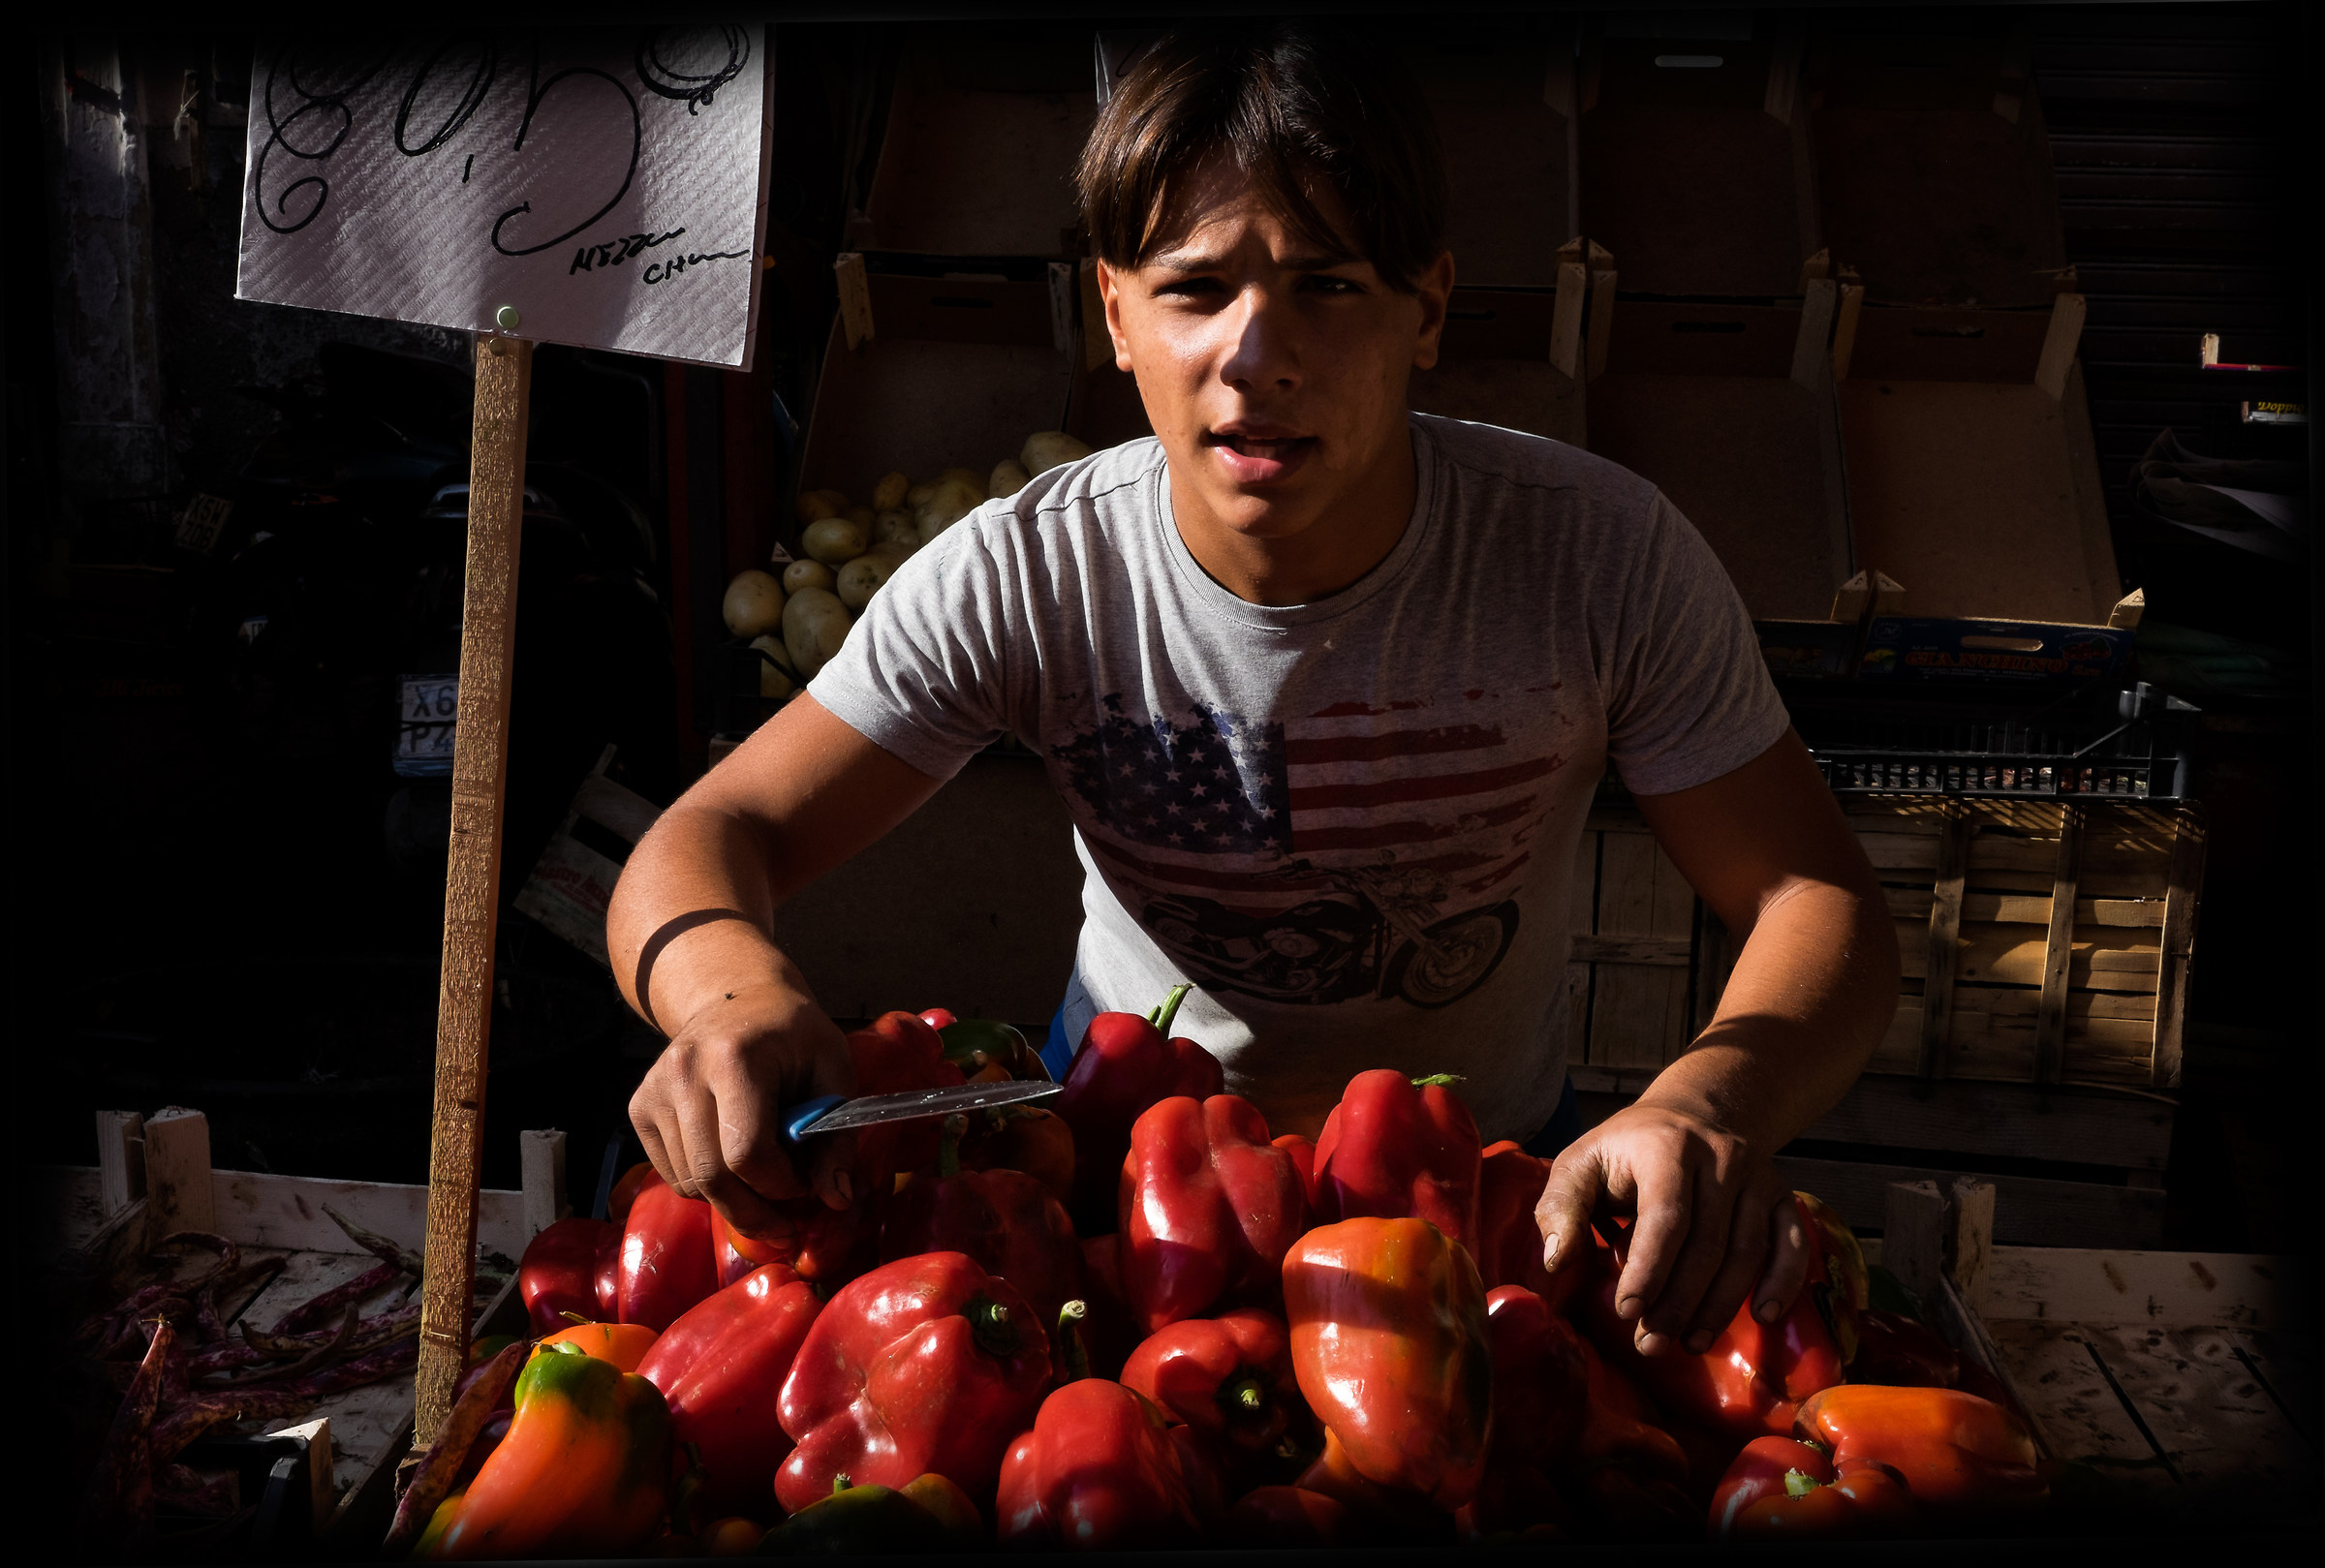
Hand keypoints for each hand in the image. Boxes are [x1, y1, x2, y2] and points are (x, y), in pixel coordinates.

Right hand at [627, 979, 859, 1236]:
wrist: (737, 997)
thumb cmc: (794, 1035)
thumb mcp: (833, 1071)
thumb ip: (836, 1136)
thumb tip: (837, 1198)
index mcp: (735, 1057)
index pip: (747, 1152)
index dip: (780, 1184)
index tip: (805, 1183)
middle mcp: (684, 1071)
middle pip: (712, 1176)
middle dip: (754, 1212)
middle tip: (785, 1222)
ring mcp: (654, 1090)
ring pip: (690, 1183)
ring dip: (731, 1200)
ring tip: (763, 1181)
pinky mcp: (639, 1108)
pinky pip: (672, 1175)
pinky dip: (705, 1186)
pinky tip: (732, 1164)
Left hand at [1534, 1100, 1809, 1355]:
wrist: (1693, 1114)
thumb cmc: (1627, 1150)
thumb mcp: (1581, 1163)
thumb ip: (1561, 1207)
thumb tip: (1555, 1262)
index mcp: (1667, 1147)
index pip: (1664, 1217)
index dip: (1647, 1269)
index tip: (1626, 1311)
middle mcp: (1721, 1158)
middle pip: (1707, 1243)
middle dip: (1678, 1301)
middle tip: (1650, 1343)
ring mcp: (1758, 1178)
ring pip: (1747, 1252)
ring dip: (1719, 1306)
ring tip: (1689, 1344)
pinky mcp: (1782, 1196)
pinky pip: (1792, 1245)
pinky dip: (1782, 1283)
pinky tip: (1761, 1317)